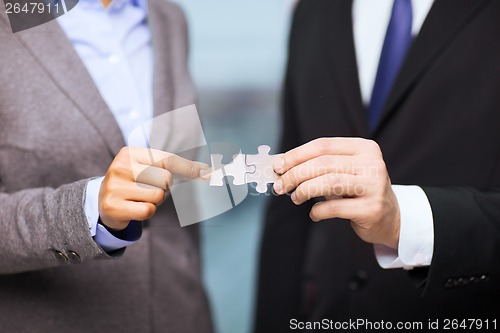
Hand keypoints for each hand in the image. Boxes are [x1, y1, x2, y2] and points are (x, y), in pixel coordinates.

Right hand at [99, 147, 208, 229]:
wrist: (103, 203)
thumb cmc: (135, 183)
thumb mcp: (150, 169)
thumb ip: (176, 167)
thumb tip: (207, 168)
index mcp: (130, 153)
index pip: (168, 160)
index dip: (189, 168)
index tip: (208, 172)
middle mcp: (120, 167)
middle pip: (166, 179)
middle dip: (164, 187)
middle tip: (149, 188)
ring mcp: (115, 186)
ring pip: (158, 196)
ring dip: (155, 200)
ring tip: (140, 197)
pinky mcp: (113, 206)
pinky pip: (148, 210)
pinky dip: (147, 212)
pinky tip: (134, 208)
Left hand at [273, 138, 400, 248]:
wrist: (391, 217)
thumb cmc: (359, 191)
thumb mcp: (345, 171)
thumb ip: (320, 166)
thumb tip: (283, 167)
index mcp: (364, 147)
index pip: (323, 145)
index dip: (296, 155)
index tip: (278, 166)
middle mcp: (372, 163)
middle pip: (323, 163)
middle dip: (295, 174)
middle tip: (280, 185)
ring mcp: (375, 186)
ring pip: (329, 182)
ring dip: (304, 190)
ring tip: (295, 198)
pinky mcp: (372, 208)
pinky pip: (336, 208)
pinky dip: (318, 210)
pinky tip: (314, 213)